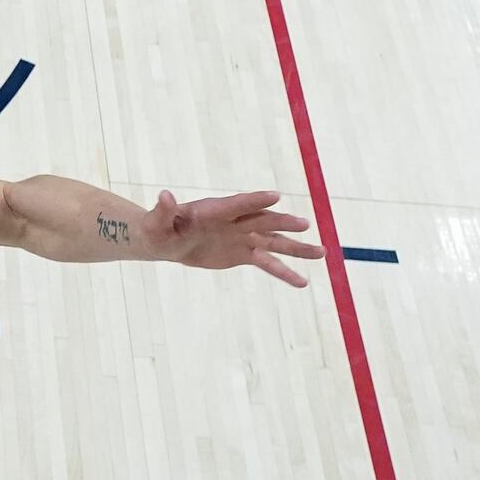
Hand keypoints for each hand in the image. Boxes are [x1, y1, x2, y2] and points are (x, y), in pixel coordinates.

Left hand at [142, 189, 323, 287]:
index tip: (275, 196)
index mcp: (215, 210)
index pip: (238, 203)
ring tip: (322, 253)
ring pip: (274, 242)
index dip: (255, 200)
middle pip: (263, 220)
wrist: (167, 240)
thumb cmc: (160, 228)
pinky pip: (268, 264)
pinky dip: (284, 272)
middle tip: (303, 224)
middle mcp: (234, 221)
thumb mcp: (157, 222)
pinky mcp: (244, 254)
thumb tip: (163, 196)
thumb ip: (163, 210)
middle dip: (282, 222)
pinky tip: (302, 283)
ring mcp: (242, 237)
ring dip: (296, 248)